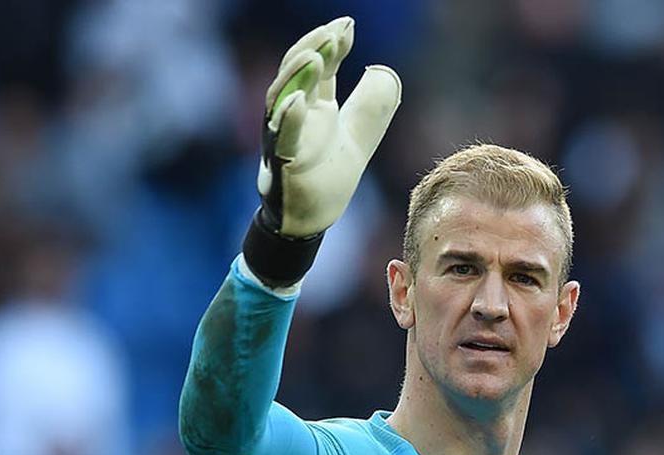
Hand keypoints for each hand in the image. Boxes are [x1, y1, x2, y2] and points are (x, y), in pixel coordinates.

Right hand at [258, 16, 400, 237]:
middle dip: (313, 48)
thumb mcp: (360, 135)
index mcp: (312, 106)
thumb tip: (384, 71)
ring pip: (280, 99)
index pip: (318, 67)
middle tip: (335, 31)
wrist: (310, 219)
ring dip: (296, 75)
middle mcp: (293, 116)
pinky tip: (299, 100)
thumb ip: (372, 106)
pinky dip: (288, 119)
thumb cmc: (328, 175)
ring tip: (316, 54)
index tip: (348, 25)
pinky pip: (280, 139)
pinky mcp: (281, 165)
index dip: (331, 45)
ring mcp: (282, 138)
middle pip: (295, 73)